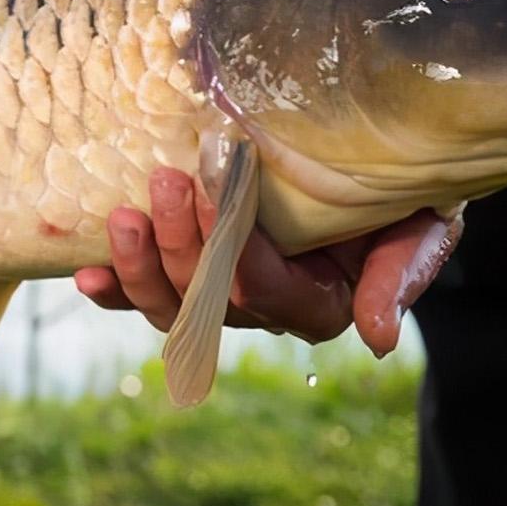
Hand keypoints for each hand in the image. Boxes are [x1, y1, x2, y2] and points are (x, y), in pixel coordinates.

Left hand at [74, 167, 462, 356]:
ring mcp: (220, 295)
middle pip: (208, 299)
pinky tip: (85, 276)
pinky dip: (113, 287)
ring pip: (170, 304)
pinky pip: (144, 293)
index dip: (233, 244)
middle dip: (181, 242)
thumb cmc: (400, 192)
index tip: (214, 179)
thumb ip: (402, 274)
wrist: (376, 167)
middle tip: (165, 180)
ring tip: (121, 218)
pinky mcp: (188, 273)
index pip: (264, 288)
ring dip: (139, 266)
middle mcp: (263, 307)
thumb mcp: (420, 224)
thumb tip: (379, 338)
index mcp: (318, 302)